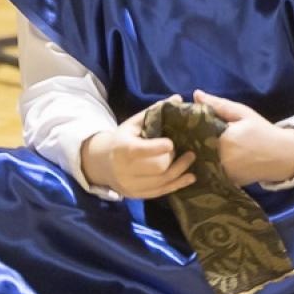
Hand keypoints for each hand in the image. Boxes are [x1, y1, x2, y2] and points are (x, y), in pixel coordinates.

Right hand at [80, 110, 195, 198]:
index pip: (139, 151)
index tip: (171, 144)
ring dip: (180, 173)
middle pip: (156, 168)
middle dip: (174, 161)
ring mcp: (129, 185)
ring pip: (160, 183)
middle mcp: (124, 170)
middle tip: (190, 152)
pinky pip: (159, 193)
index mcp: (122, 149)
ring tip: (192, 161)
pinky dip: (176, 185)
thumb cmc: (122, 139)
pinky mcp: (135, 195)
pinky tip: (189, 178)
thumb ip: (155, 111)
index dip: (156, 148)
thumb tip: (178, 98)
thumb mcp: (134, 124)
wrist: (101, 163)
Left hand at [192, 90, 293, 186]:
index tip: (185, 126)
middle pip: (195, 151)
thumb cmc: (263, 131)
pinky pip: (210, 172)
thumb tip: (196, 94)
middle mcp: (221, 159)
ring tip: (198, 147)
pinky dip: (208, 165)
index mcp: (223, 140)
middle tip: (190, 136)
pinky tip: (210, 158)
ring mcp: (224, 173)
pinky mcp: (227, 181)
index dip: (187, 130)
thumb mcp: (243, 113)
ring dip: (198, 155)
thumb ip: (218, 105)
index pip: (194, 134)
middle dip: (191, 143)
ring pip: (201, 163)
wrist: (283, 155)